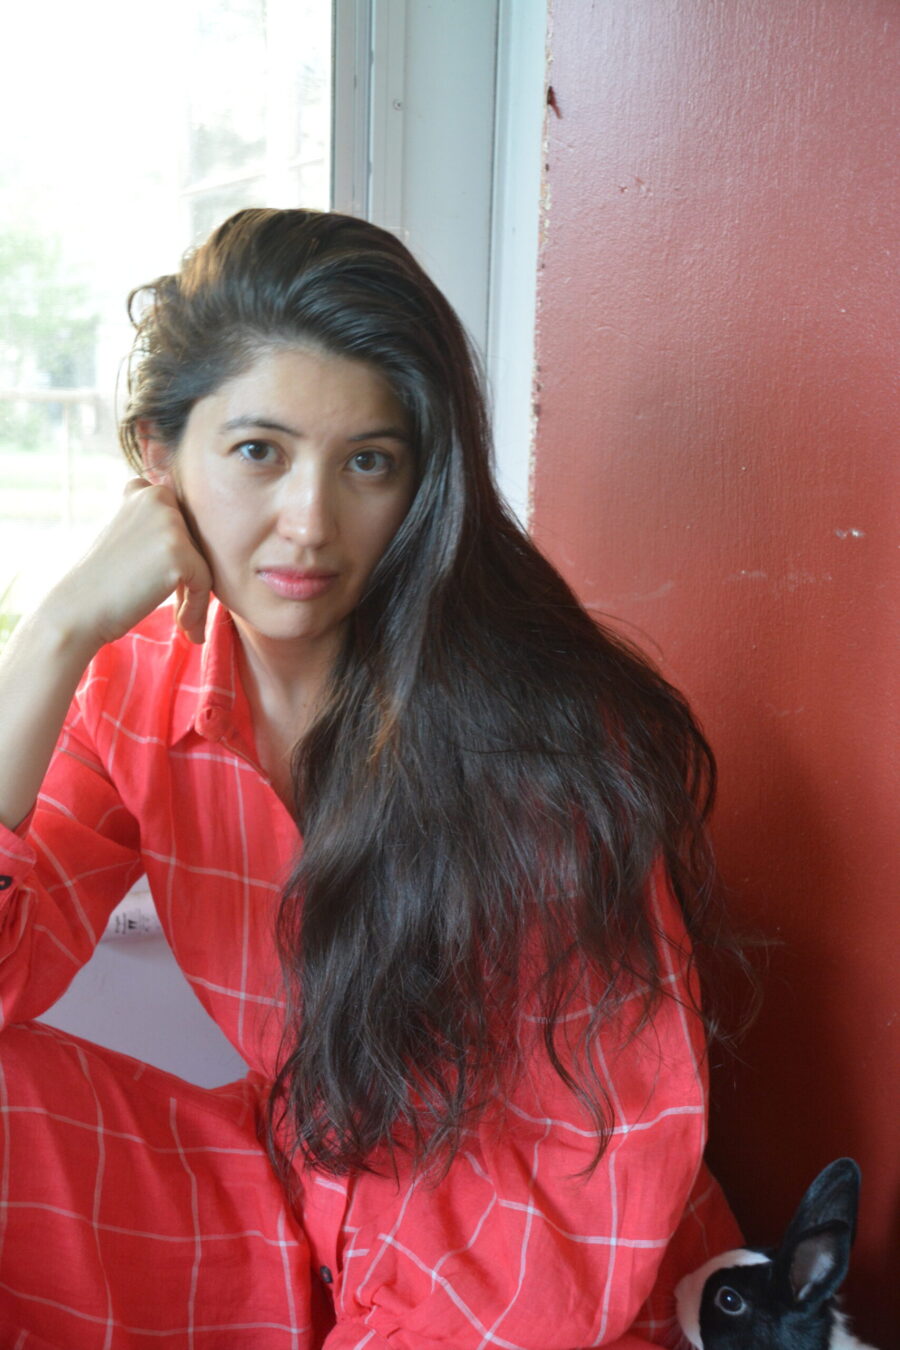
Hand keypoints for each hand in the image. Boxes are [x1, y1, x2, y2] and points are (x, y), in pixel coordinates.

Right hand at [54, 478, 213, 647]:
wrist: (77, 609)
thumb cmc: (104, 581)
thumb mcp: (127, 536)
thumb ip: (157, 526)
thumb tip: (204, 532)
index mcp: (145, 490)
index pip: (185, 526)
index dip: (182, 560)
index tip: (172, 589)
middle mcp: (158, 497)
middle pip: (197, 545)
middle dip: (191, 580)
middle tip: (181, 611)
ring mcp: (169, 522)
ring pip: (204, 564)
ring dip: (196, 598)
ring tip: (184, 624)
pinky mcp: (178, 551)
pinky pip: (204, 583)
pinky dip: (197, 608)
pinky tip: (182, 626)